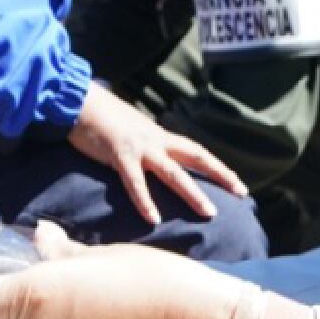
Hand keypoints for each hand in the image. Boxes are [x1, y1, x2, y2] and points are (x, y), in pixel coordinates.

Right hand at [68, 84, 245, 225]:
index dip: (217, 166)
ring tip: (209, 213)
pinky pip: (135, 181)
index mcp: (158, 135)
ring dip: (192, 193)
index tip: (237, 182)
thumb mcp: (129, 132)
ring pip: (173, 172)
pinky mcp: (119, 154)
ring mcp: (139, 146)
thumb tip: (150, 163)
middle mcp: (155, 140)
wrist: (78, 99)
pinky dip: (144, 201)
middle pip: (195, 156)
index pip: (195, 151)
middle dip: (220, 174)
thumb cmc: (100, 118)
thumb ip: (142, 147)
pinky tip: (153, 219)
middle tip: (241, 192)